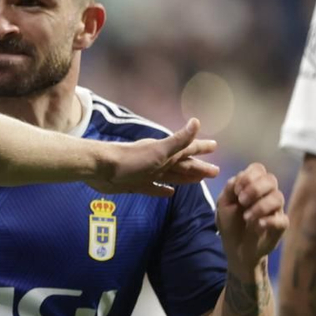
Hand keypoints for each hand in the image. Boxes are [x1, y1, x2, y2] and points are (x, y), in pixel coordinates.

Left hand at [85, 119, 218, 197]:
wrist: (99, 168)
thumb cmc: (129, 159)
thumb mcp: (158, 151)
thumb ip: (178, 140)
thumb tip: (197, 121)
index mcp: (166, 153)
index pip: (188, 149)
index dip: (201, 148)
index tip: (215, 146)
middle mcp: (158, 162)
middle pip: (183, 165)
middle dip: (199, 167)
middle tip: (215, 171)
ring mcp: (147, 173)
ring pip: (172, 176)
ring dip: (185, 178)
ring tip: (198, 180)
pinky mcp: (136, 184)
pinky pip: (154, 188)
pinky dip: (162, 190)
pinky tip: (169, 193)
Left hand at [217, 163, 287, 270]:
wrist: (235, 248)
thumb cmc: (230, 223)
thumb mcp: (223, 204)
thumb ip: (229, 189)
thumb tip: (239, 177)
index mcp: (252, 185)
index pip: (258, 169)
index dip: (249, 176)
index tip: (237, 190)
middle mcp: (267, 194)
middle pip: (271, 179)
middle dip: (255, 188)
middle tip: (242, 201)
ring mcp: (275, 209)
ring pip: (278, 197)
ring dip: (260, 205)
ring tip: (246, 217)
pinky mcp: (280, 226)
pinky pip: (282, 219)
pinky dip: (269, 221)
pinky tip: (258, 225)